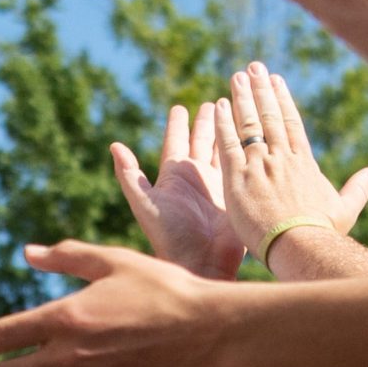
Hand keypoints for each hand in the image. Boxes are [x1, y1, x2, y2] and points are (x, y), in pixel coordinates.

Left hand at [113, 104, 239, 279]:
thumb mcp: (146, 204)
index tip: (180, 108)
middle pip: (201, 142)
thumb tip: (114, 145)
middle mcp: (196, 178)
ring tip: (234, 112)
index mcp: (174, 176)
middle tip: (214, 103)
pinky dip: (245, 148)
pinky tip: (253, 136)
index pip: (175, 142)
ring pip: (223, 149)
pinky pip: (242, 164)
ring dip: (227, 131)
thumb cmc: (170, 237)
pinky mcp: (238, 194)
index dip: (177, 125)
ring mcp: (219, 186)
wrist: (202, 263)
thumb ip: (130, 176)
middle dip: (206, 123)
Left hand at [216, 64, 367, 261]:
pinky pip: (230, 144)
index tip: (276, 81)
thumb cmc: (323, 233)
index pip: (291, 123)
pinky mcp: (239, 178)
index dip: (282, 100)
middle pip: (270, 116)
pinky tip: (219, 106)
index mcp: (304, 163)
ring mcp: (260, 165)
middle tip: (253, 68)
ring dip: (242, 98)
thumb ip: (358, 189)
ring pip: (249, 124)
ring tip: (236, 77)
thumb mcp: (345, 209)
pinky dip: (224, 124)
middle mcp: (282, 158)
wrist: (301, 246)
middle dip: (261, 89)